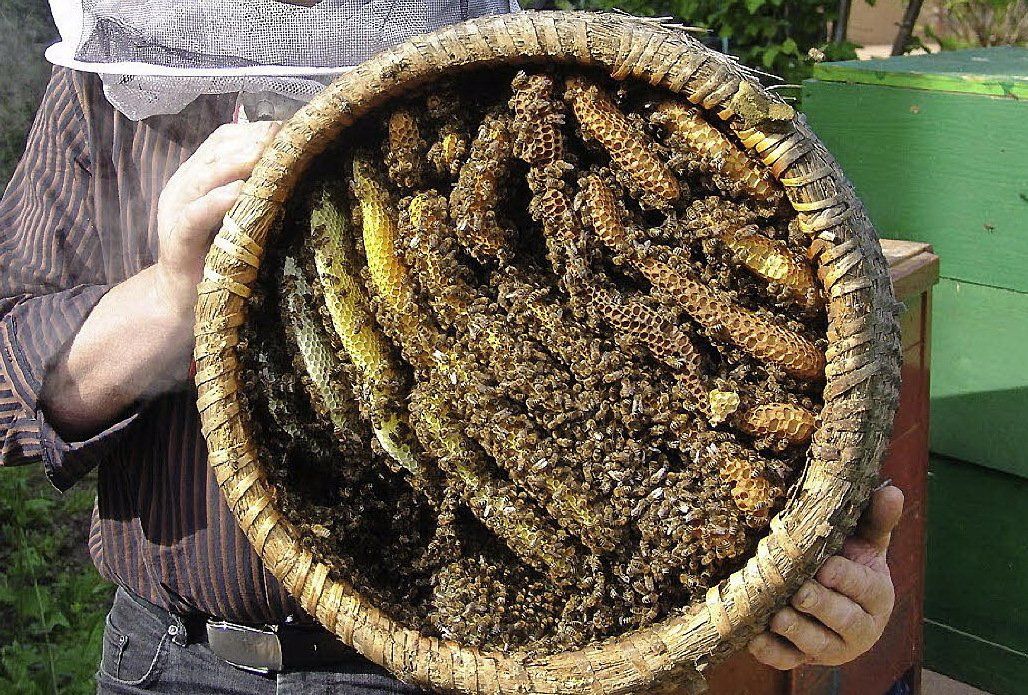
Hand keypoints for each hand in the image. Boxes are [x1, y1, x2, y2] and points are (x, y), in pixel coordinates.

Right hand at [154, 120, 280, 321]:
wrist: (180, 299)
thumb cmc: (216, 255)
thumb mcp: (234, 216)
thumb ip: (251, 191)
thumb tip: (290, 168)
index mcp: (196, 176)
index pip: (222, 140)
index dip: (254, 131)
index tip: (287, 128)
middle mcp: (183, 187)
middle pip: (216, 153)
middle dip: (251, 141)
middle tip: (282, 135)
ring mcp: (176, 211)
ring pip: (205, 176)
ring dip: (237, 163)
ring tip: (266, 154)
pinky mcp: (177, 239)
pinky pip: (197, 214)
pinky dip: (218, 201)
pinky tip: (240, 192)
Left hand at [748, 485, 903, 668]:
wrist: (832, 596)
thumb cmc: (848, 561)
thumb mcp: (865, 541)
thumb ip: (876, 520)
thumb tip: (892, 491)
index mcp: (878, 596)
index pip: (866, 589)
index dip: (846, 579)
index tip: (825, 568)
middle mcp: (861, 628)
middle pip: (844, 620)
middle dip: (821, 607)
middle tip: (799, 593)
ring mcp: (832, 647)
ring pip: (818, 646)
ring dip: (797, 632)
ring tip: (777, 617)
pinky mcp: (804, 658)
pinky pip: (788, 660)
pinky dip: (772, 653)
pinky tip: (754, 639)